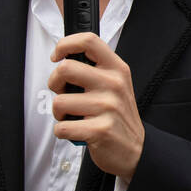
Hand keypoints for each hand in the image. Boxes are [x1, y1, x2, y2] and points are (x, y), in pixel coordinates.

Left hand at [47, 33, 144, 182]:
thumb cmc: (118, 116)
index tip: (57, 56)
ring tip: (74, 117)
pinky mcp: (100, 130)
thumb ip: (95, 69)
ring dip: (59, 113)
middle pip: (65, 69)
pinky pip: (62, 127)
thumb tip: (63, 57)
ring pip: (59, 102)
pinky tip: (77, 131)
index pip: (89, 41)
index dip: (66, 44)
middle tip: (63, 93)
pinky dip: (63, 132)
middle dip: (54, 83)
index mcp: (117, 69)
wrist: (136, 150)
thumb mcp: (116, 84)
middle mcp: (114, 84)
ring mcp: (108, 107)